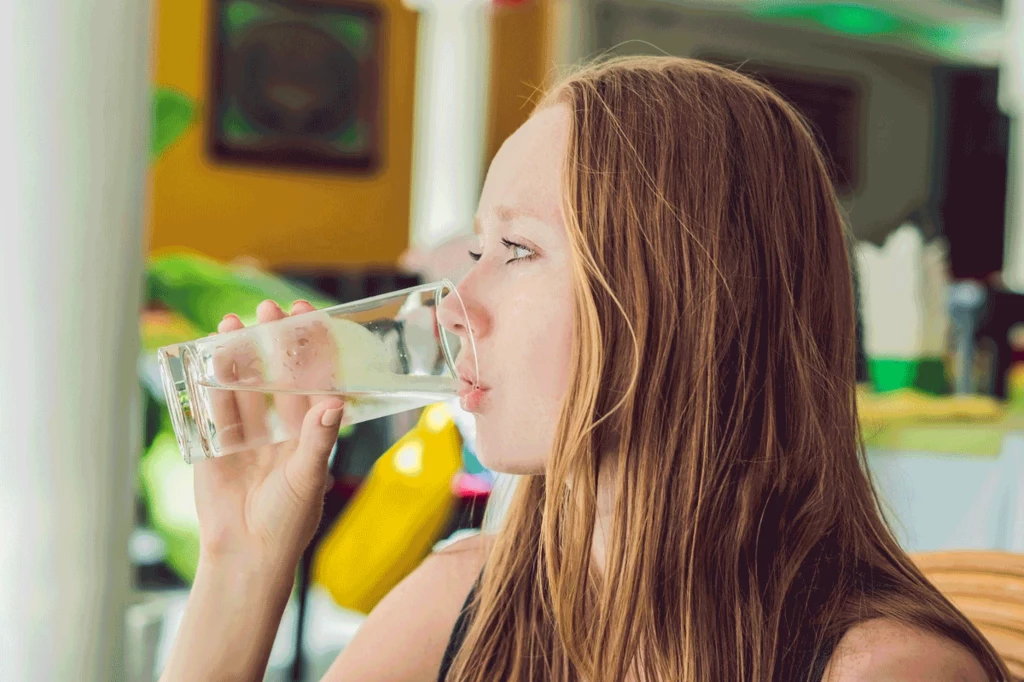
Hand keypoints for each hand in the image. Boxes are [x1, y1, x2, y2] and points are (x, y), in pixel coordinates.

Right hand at [193, 299, 342, 569]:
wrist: (244, 556)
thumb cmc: (288, 522)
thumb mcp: (307, 477)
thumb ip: (318, 438)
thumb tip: (334, 400)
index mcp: (309, 431)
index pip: (314, 379)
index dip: (312, 348)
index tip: (309, 315)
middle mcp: (279, 427)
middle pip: (277, 374)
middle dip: (272, 341)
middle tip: (268, 309)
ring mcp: (247, 434)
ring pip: (243, 385)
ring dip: (238, 355)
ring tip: (232, 323)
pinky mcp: (215, 445)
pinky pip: (213, 409)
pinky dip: (210, 385)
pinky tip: (207, 358)